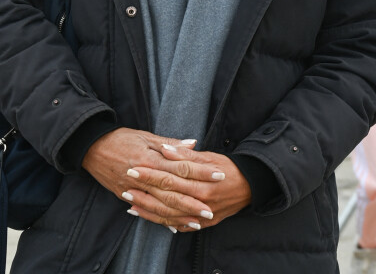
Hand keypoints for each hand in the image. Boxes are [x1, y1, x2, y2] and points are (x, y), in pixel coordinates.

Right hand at [82, 128, 218, 230]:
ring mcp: (132, 189)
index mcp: (149, 158)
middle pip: (172, 192)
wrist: (90, 147)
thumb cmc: (120, 138)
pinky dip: (161, 220)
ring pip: (160, 206)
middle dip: (193, 201)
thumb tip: (194, 144)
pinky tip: (175, 226)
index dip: (200, 172)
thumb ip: (170, 143)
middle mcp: (142, 176)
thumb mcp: (145, 135)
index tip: (218, 175)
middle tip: (212, 208)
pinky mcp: (125, 196)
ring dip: (180, 215)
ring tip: (198, 220)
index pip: (180, 167)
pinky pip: (146, 211)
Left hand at [122, 143, 251, 232]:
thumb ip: (186, 156)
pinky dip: (162, 222)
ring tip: (130, 204)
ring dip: (148, 210)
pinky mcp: (203, 224)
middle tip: (126, 185)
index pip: (170, 178)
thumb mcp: (210, 157)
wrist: (250, 187)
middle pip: (166, 197)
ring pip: (169, 215)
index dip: (150, 174)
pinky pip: (179, 225)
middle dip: (144, 192)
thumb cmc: (229, 168)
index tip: (134, 168)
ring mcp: (201, 216)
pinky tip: (149, 217)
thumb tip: (166, 149)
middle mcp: (201, 203)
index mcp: (202, 184)